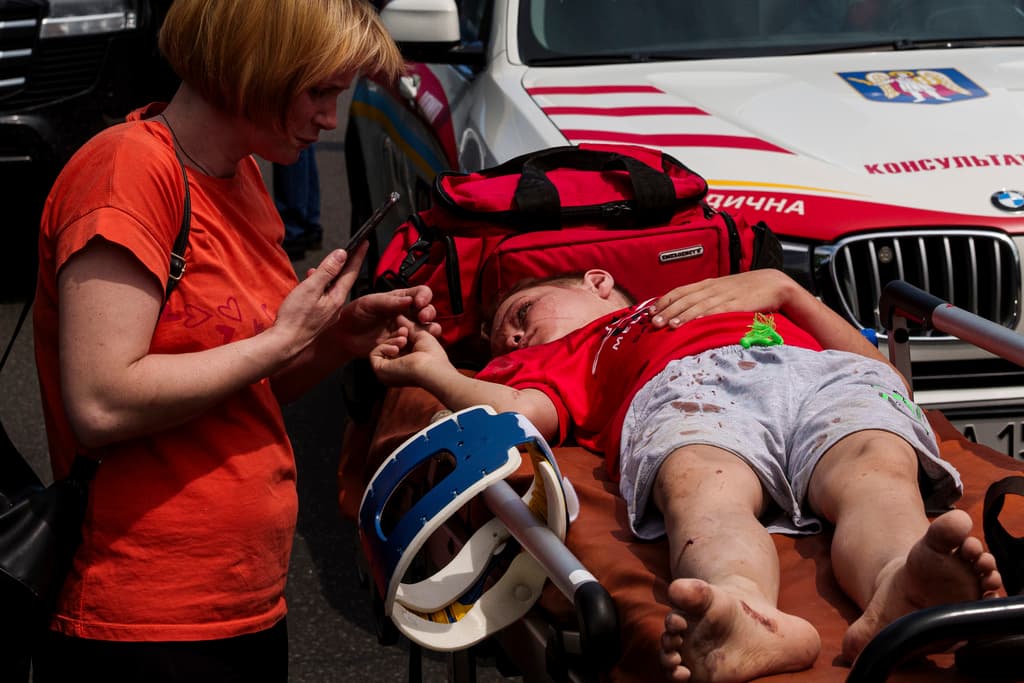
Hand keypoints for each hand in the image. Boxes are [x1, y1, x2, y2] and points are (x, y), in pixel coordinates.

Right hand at [272, 246, 365, 356]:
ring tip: (315, 270)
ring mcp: (327, 314)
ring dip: (325, 277)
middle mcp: (336, 307)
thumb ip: (327, 271)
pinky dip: (317, 289)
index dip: (357, 256)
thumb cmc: (295, 318)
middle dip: (340, 266)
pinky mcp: (318, 319)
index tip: (364, 244)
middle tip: (341, 253)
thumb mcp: (311, 288)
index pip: (351, 272)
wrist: (285, 344)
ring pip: (330, 290)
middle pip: (342, 280)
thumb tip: (341, 255)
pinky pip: (322, 298)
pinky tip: (308, 287)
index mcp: (337, 298)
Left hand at [336, 283, 440, 357]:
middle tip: (422, 319)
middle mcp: (406, 314)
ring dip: (424, 332)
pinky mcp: (402, 344)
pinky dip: (409, 346)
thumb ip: (387, 301)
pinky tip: (397, 345)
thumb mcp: (368, 303)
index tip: (419, 303)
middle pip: (428, 310)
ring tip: (409, 334)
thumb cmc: (354, 315)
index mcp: (400, 299)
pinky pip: (414, 345)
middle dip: (428, 313)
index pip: (421, 293)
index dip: (424, 296)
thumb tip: (408, 300)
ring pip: (426, 329)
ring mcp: (406, 330)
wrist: (345, 337)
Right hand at [370, 319, 449, 386]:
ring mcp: (387, 371)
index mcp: (408, 363)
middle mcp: (397, 368)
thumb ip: (408, 325)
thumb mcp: (420, 334)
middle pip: (389, 345)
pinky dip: (384, 347)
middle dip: (396, 335)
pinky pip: (375, 353)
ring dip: (392, 340)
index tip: (406, 329)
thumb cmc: (432, 355)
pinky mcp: (380, 371)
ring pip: (382, 348)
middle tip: (404, 332)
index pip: (398, 344)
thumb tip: (398, 315)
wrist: (429, 370)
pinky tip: (396, 350)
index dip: (401, 334)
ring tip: (404, 341)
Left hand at [649, 269, 798, 327]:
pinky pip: (718, 310)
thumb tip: (685, 312)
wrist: (774, 283)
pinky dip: (705, 316)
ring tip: (668, 325)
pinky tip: (695, 323)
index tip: (650, 311)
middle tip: (653, 322)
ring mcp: (725, 295)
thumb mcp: (723, 291)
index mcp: (707, 284)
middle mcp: (713, 288)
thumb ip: (705, 298)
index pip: (680, 291)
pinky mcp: (738, 304)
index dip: (664, 301)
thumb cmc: (747, 290)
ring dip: (682, 315)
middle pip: (685, 299)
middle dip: (668, 311)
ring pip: (699, 305)